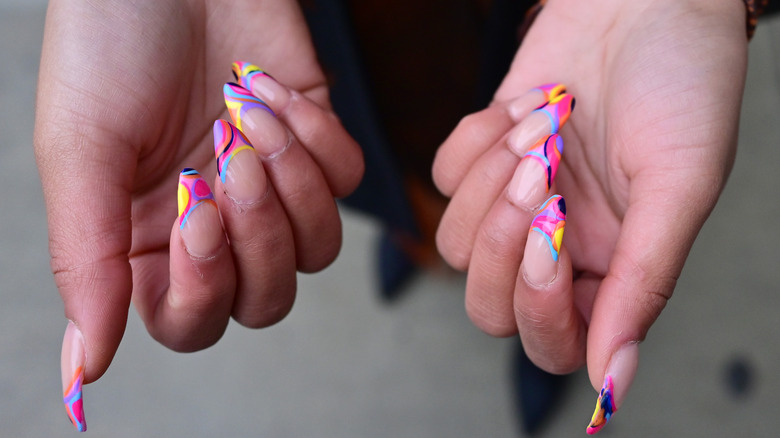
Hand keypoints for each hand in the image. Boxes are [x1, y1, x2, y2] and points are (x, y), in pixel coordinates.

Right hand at [35, 0, 362, 412]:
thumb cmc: (109, 50)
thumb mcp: (80, 154)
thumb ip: (87, 263)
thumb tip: (84, 369)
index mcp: (150, 242)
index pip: (193, 322)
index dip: (205, 288)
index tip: (195, 210)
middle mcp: (216, 226)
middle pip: (268, 299)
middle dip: (260, 236)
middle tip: (229, 160)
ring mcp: (271, 188)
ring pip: (318, 247)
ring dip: (291, 182)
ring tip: (247, 117)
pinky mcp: (314, 144)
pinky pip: (345, 177)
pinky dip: (314, 133)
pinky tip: (268, 89)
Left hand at [433, 0, 745, 428]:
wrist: (643, 1)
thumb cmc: (681, 85)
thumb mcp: (679, 187)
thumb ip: (644, 285)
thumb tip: (614, 382)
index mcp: (611, 270)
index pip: (553, 342)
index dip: (539, 305)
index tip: (554, 232)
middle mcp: (558, 248)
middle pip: (487, 304)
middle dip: (501, 240)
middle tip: (545, 172)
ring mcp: (514, 205)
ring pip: (455, 241)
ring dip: (492, 177)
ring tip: (547, 123)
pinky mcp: (482, 160)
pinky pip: (443, 176)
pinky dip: (478, 138)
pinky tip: (527, 105)